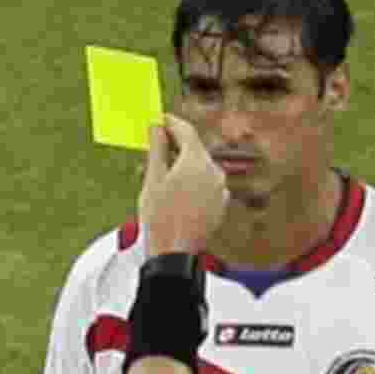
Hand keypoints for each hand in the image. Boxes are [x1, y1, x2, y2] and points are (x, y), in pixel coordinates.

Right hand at [139, 113, 228, 255]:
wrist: (174, 254)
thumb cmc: (160, 218)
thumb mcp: (153, 179)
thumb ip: (157, 148)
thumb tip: (157, 127)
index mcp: (196, 160)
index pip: (186, 130)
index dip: (171, 122)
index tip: (160, 119)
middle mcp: (214, 171)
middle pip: (195, 149)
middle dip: (177, 146)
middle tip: (158, 146)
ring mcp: (220, 189)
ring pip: (201, 167)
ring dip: (185, 166)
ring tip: (165, 176)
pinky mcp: (221, 204)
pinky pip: (207, 184)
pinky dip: (194, 182)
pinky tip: (178, 193)